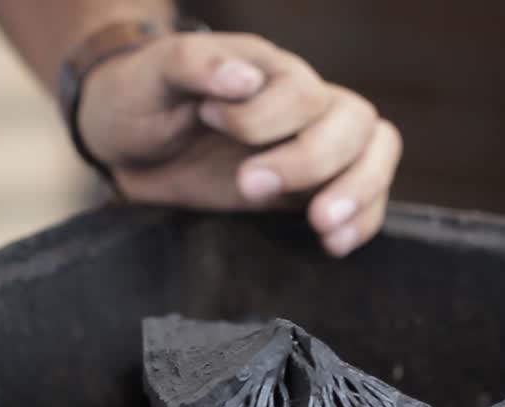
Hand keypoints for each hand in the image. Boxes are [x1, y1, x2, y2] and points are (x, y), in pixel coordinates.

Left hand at [78, 31, 401, 256]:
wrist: (129, 145)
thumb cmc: (143, 99)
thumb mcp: (154, 73)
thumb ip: (194, 65)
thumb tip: (244, 80)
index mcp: (271, 70)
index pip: (302, 90)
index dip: (263, 116)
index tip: (208, 121)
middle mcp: (305, 105)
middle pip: (353, 122)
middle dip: (309, 160)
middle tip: (250, 186)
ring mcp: (315, 146)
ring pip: (376, 153)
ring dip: (357, 191)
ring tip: (320, 224)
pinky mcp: (310, 189)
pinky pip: (365, 198)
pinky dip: (361, 221)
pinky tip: (333, 244)